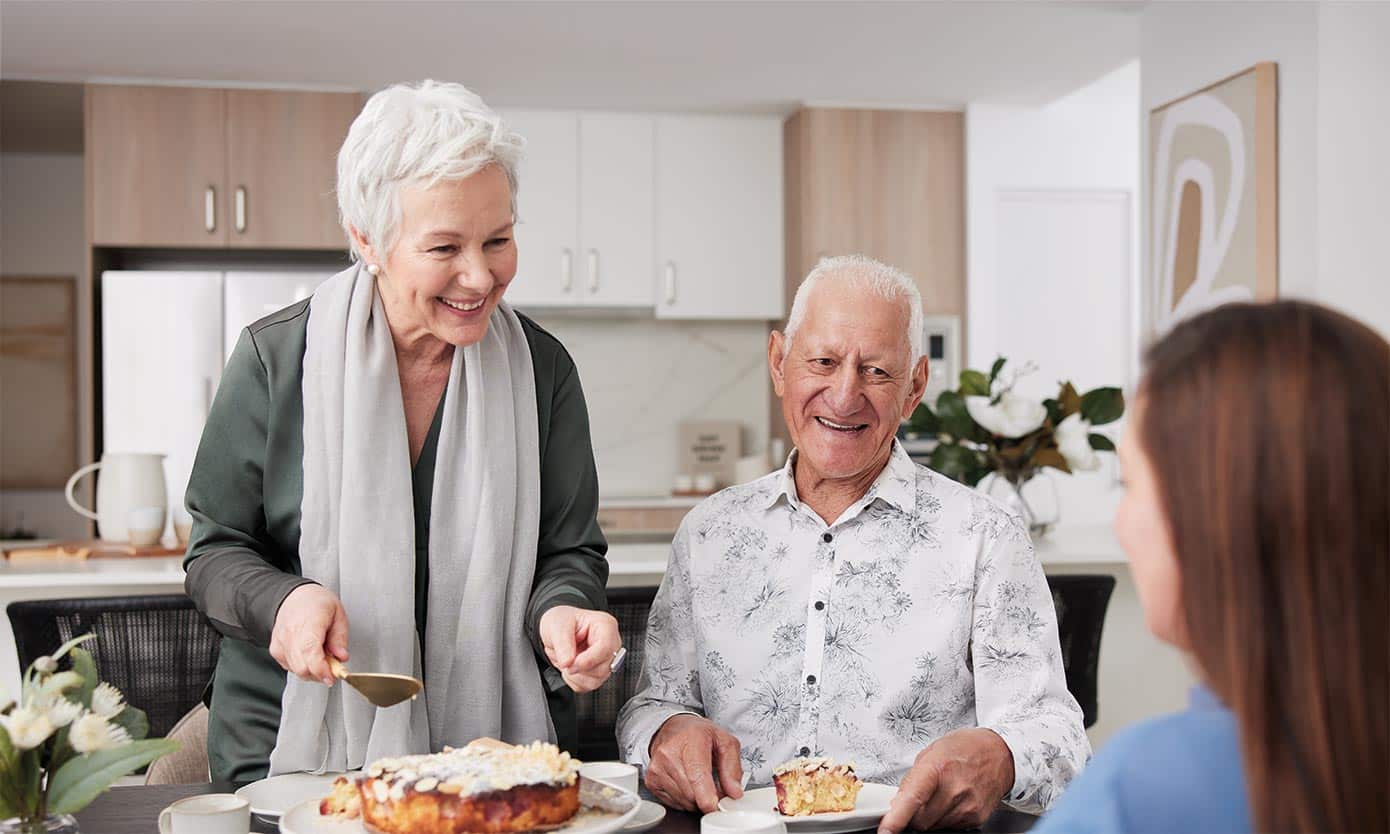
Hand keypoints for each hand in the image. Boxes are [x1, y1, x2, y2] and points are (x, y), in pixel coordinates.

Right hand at [269, 583, 348, 685]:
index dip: (321, 669)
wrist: (293, 597)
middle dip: (321, 673)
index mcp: (308, 622)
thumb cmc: (315, 602)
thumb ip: (340, 638)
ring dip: (313, 670)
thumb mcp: (337, 613)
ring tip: (322, 654)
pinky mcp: (276, 651)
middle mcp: (290, 635)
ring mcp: (280, 644)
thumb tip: (341, 657)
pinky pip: (291, 668)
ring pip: (297, 671)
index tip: (332, 676)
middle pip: (302, 667)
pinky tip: (310, 654)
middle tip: (333, 664)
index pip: (310, 652)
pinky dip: (304, 666)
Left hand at [538, 605, 620, 692]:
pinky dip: (575, 681)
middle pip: (603, 668)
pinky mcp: (599, 673)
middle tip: (564, 659)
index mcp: (605, 626)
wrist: (557, 629)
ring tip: (567, 661)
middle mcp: (610, 643)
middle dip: (579, 668)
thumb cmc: (562, 621)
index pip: (606, 647)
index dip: (588, 660)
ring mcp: (606, 659)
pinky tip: (571, 667)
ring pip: (597, 680)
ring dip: (576, 675)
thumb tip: (568, 663)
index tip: (570, 663)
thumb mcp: (557, 625)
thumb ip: (563, 644)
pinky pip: (589, 686)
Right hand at [645, 714, 743, 812]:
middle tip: (715, 788)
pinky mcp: (651, 780)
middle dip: (707, 797)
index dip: (707, 796)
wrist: (673, 728)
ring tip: (699, 782)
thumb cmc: (698, 734)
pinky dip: (684, 799)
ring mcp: (657, 767)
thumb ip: (732, 767)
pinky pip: (673, 802)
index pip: (697, 774)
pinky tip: (687, 784)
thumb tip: (734, 792)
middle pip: (691, 792)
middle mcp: (669, 753)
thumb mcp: (724, 741)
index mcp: (690, 740)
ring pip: (683, 800)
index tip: (715, 806)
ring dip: (696, 799)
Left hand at [878, 728, 1014, 832]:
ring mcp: (967, 806)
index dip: (896, 819)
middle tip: (917, 800)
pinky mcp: (976, 817)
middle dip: (912, 815)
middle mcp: (954, 789)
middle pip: (920, 821)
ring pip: (934, 826)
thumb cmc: (966, 748)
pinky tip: (952, 800)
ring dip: (929, 817)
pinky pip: (950, 826)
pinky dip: (944, 818)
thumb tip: (897, 802)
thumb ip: (913, 778)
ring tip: (939, 795)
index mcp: (937, 768)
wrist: (1000, 754)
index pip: (912, 799)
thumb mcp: (932, 752)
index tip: (885, 830)